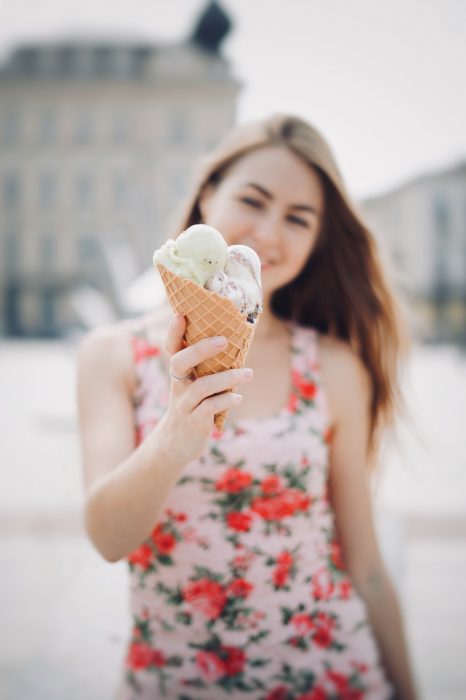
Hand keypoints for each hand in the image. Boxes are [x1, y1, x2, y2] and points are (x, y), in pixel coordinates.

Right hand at [155, 314, 252, 463]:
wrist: (177, 444)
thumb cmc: (194, 405)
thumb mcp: (195, 384)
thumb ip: (208, 367)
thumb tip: (237, 342)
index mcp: (179, 373)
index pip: (171, 348)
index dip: (173, 332)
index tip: (180, 314)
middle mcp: (178, 385)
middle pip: (180, 362)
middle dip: (201, 349)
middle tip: (224, 341)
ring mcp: (184, 404)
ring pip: (201, 387)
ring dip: (227, 378)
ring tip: (248, 373)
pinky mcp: (194, 422)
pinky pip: (209, 408)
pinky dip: (226, 401)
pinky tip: (238, 398)